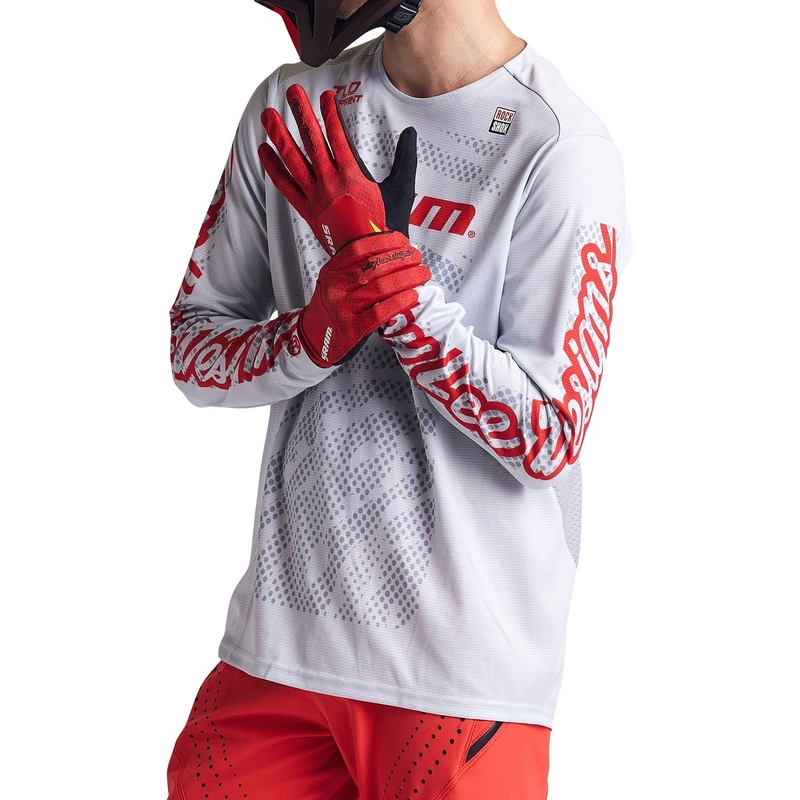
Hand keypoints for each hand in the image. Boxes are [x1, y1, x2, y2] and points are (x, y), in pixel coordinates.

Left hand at [259, 84, 417, 253]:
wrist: (368, 257)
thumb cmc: (386, 227)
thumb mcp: (402, 190)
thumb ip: (405, 159)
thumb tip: (410, 134)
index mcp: (351, 174)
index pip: (336, 134)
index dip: (329, 112)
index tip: (325, 96)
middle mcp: (329, 180)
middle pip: (310, 139)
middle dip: (300, 112)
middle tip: (292, 92)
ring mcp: (314, 195)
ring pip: (292, 158)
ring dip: (279, 134)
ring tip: (268, 114)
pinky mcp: (306, 209)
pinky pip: (285, 185)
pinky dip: (273, 167)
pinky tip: (264, 151)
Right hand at [298, 231, 429, 366]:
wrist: (315, 336)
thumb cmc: (332, 306)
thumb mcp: (336, 280)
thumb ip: (357, 266)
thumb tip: (393, 249)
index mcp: (332, 270)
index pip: (359, 248)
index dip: (385, 242)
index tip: (403, 241)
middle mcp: (335, 287)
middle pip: (374, 267)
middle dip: (402, 259)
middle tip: (418, 257)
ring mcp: (343, 308)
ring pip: (381, 288)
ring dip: (408, 278)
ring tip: (422, 274)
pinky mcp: (352, 329)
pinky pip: (380, 313)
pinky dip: (400, 302)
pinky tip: (412, 297)